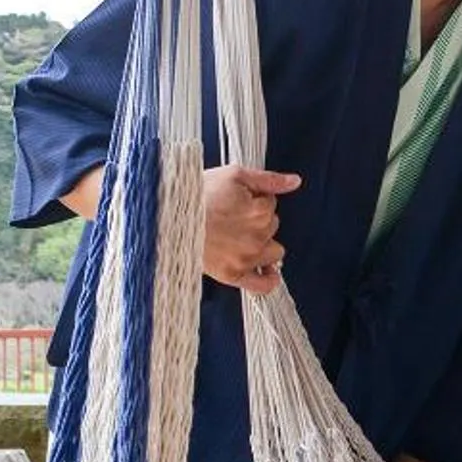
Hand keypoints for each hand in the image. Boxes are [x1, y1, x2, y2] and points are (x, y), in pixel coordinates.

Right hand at [200, 165, 300, 292]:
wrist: (166, 218)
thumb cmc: (197, 194)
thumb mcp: (234, 175)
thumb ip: (268, 180)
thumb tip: (295, 181)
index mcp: (260, 211)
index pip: (270, 204)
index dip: (254, 200)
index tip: (234, 201)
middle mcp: (257, 237)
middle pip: (272, 226)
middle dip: (257, 221)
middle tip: (231, 218)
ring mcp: (246, 258)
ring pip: (274, 252)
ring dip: (264, 245)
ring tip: (240, 239)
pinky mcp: (233, 275)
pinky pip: (263, 285)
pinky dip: (269, 280)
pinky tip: (267, 272)